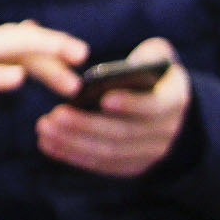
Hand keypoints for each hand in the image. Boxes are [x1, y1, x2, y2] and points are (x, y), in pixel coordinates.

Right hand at [0, 22, 87, 168]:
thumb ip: (6, 57)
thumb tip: (31, 28)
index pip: (20, 38)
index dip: (52, 46)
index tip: (85, 58)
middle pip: (12, 37)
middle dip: (50, 43)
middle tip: (84, 54)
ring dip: (33, 58)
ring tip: (67, 75)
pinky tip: (18, 79)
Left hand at [36, 38, 189, 177]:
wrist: (163, 106)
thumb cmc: (150, 74)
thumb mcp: (157, 57)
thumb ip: (149, 53)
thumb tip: (132, 63)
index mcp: (175, 101)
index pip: (155, 106)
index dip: (130, 104)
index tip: (103, 98)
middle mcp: (168, 132)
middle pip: (125, 133)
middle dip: (88, 124)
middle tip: (56, 114)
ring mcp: (151, 153)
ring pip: (111, 152)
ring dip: (74, 141)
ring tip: (44, 127)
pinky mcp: (133, 166)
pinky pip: (102, 165)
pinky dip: (74, 155)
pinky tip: (48, 144)